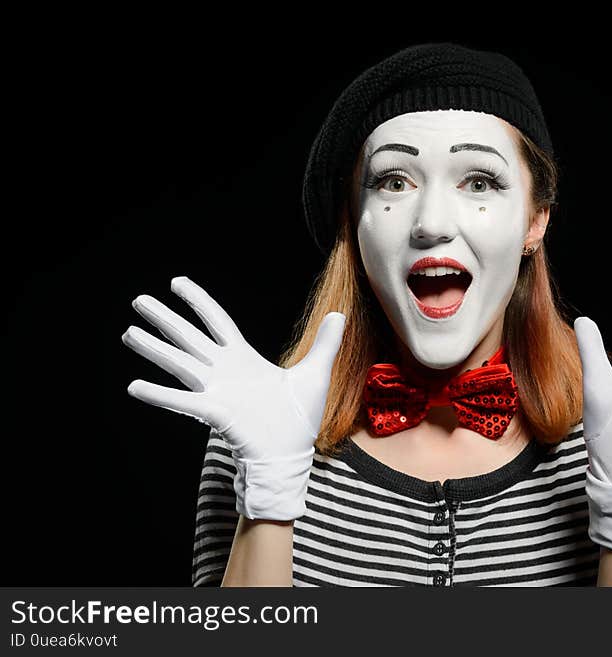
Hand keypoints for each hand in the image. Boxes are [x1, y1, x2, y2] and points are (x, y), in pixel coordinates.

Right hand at [122, 276, 345, 519]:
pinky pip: (182, 401)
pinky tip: (135, 385)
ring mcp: (216, 391)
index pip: (216, 322)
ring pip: (180, 363)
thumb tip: (340, 314)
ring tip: (129, 333)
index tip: (176, 283)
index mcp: (243, 359)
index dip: (198, 301)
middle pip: (189, 337)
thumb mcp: (316, 373)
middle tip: (137, 301)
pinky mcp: (215, 412)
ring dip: (154, 349)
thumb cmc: (298, 419)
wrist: (291, 455)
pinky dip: (159, 394)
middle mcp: (224, 371)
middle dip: (165, 319)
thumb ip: (325, 343)